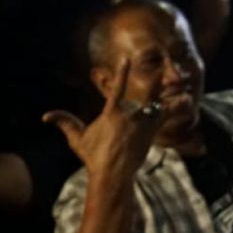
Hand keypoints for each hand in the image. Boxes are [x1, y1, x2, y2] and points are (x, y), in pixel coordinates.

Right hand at [43, 59, 178, 181]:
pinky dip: (176, 108)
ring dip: (169, 93)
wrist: (112, 174)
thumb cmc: (94, 156)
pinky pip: (166, 117)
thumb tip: (45, 115)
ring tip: (182, 80)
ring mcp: (143, 124)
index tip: (127, 58)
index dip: (122, 72)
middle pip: (146, 94)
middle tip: (165, 67)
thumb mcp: (78, 139)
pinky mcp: (152, 133)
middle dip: (156, 81)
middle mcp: (131, 116)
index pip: (118, 88)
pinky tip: (187, 100)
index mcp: (112, 113)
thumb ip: (65, 123)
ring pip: (159, 104)